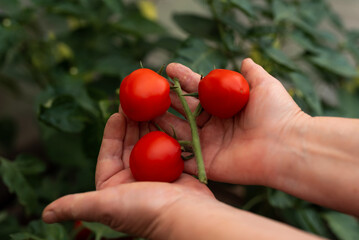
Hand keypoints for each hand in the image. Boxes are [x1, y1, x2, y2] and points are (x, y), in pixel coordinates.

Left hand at [42, 110, 213, 238]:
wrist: (186, 218)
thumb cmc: (144, 212)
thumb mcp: (105, 206)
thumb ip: (76, 205)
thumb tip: (45, 215)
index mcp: (116, 187)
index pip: (109, 154)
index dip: (111, 133)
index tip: (116, 113)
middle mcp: (135, 179)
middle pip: (130, 145)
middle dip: (131, 123)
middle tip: (134, 102)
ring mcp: (156, 174)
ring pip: (150, 143)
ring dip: (149, 124)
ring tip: (150, 105)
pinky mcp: (175, 169)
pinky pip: (168, 146)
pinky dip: (167, 132)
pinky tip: (168, 118)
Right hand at [154, 59, 308, 184]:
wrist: (286, 146)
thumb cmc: (277, 112)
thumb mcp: (264, 84)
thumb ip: (251, 72)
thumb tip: (244, 60)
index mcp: (224, 108)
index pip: (198, 91)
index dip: (183, 79)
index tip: (168, 68)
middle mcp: (213, 126)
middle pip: (183, 111)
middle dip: (165, 100)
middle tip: (147, 89)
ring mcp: (207, 145)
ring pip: (177, 131)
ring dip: (158, 121)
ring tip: (140, 109)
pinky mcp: (205, 163)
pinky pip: (180, 157)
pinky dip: (163, 149)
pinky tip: (145, 137)